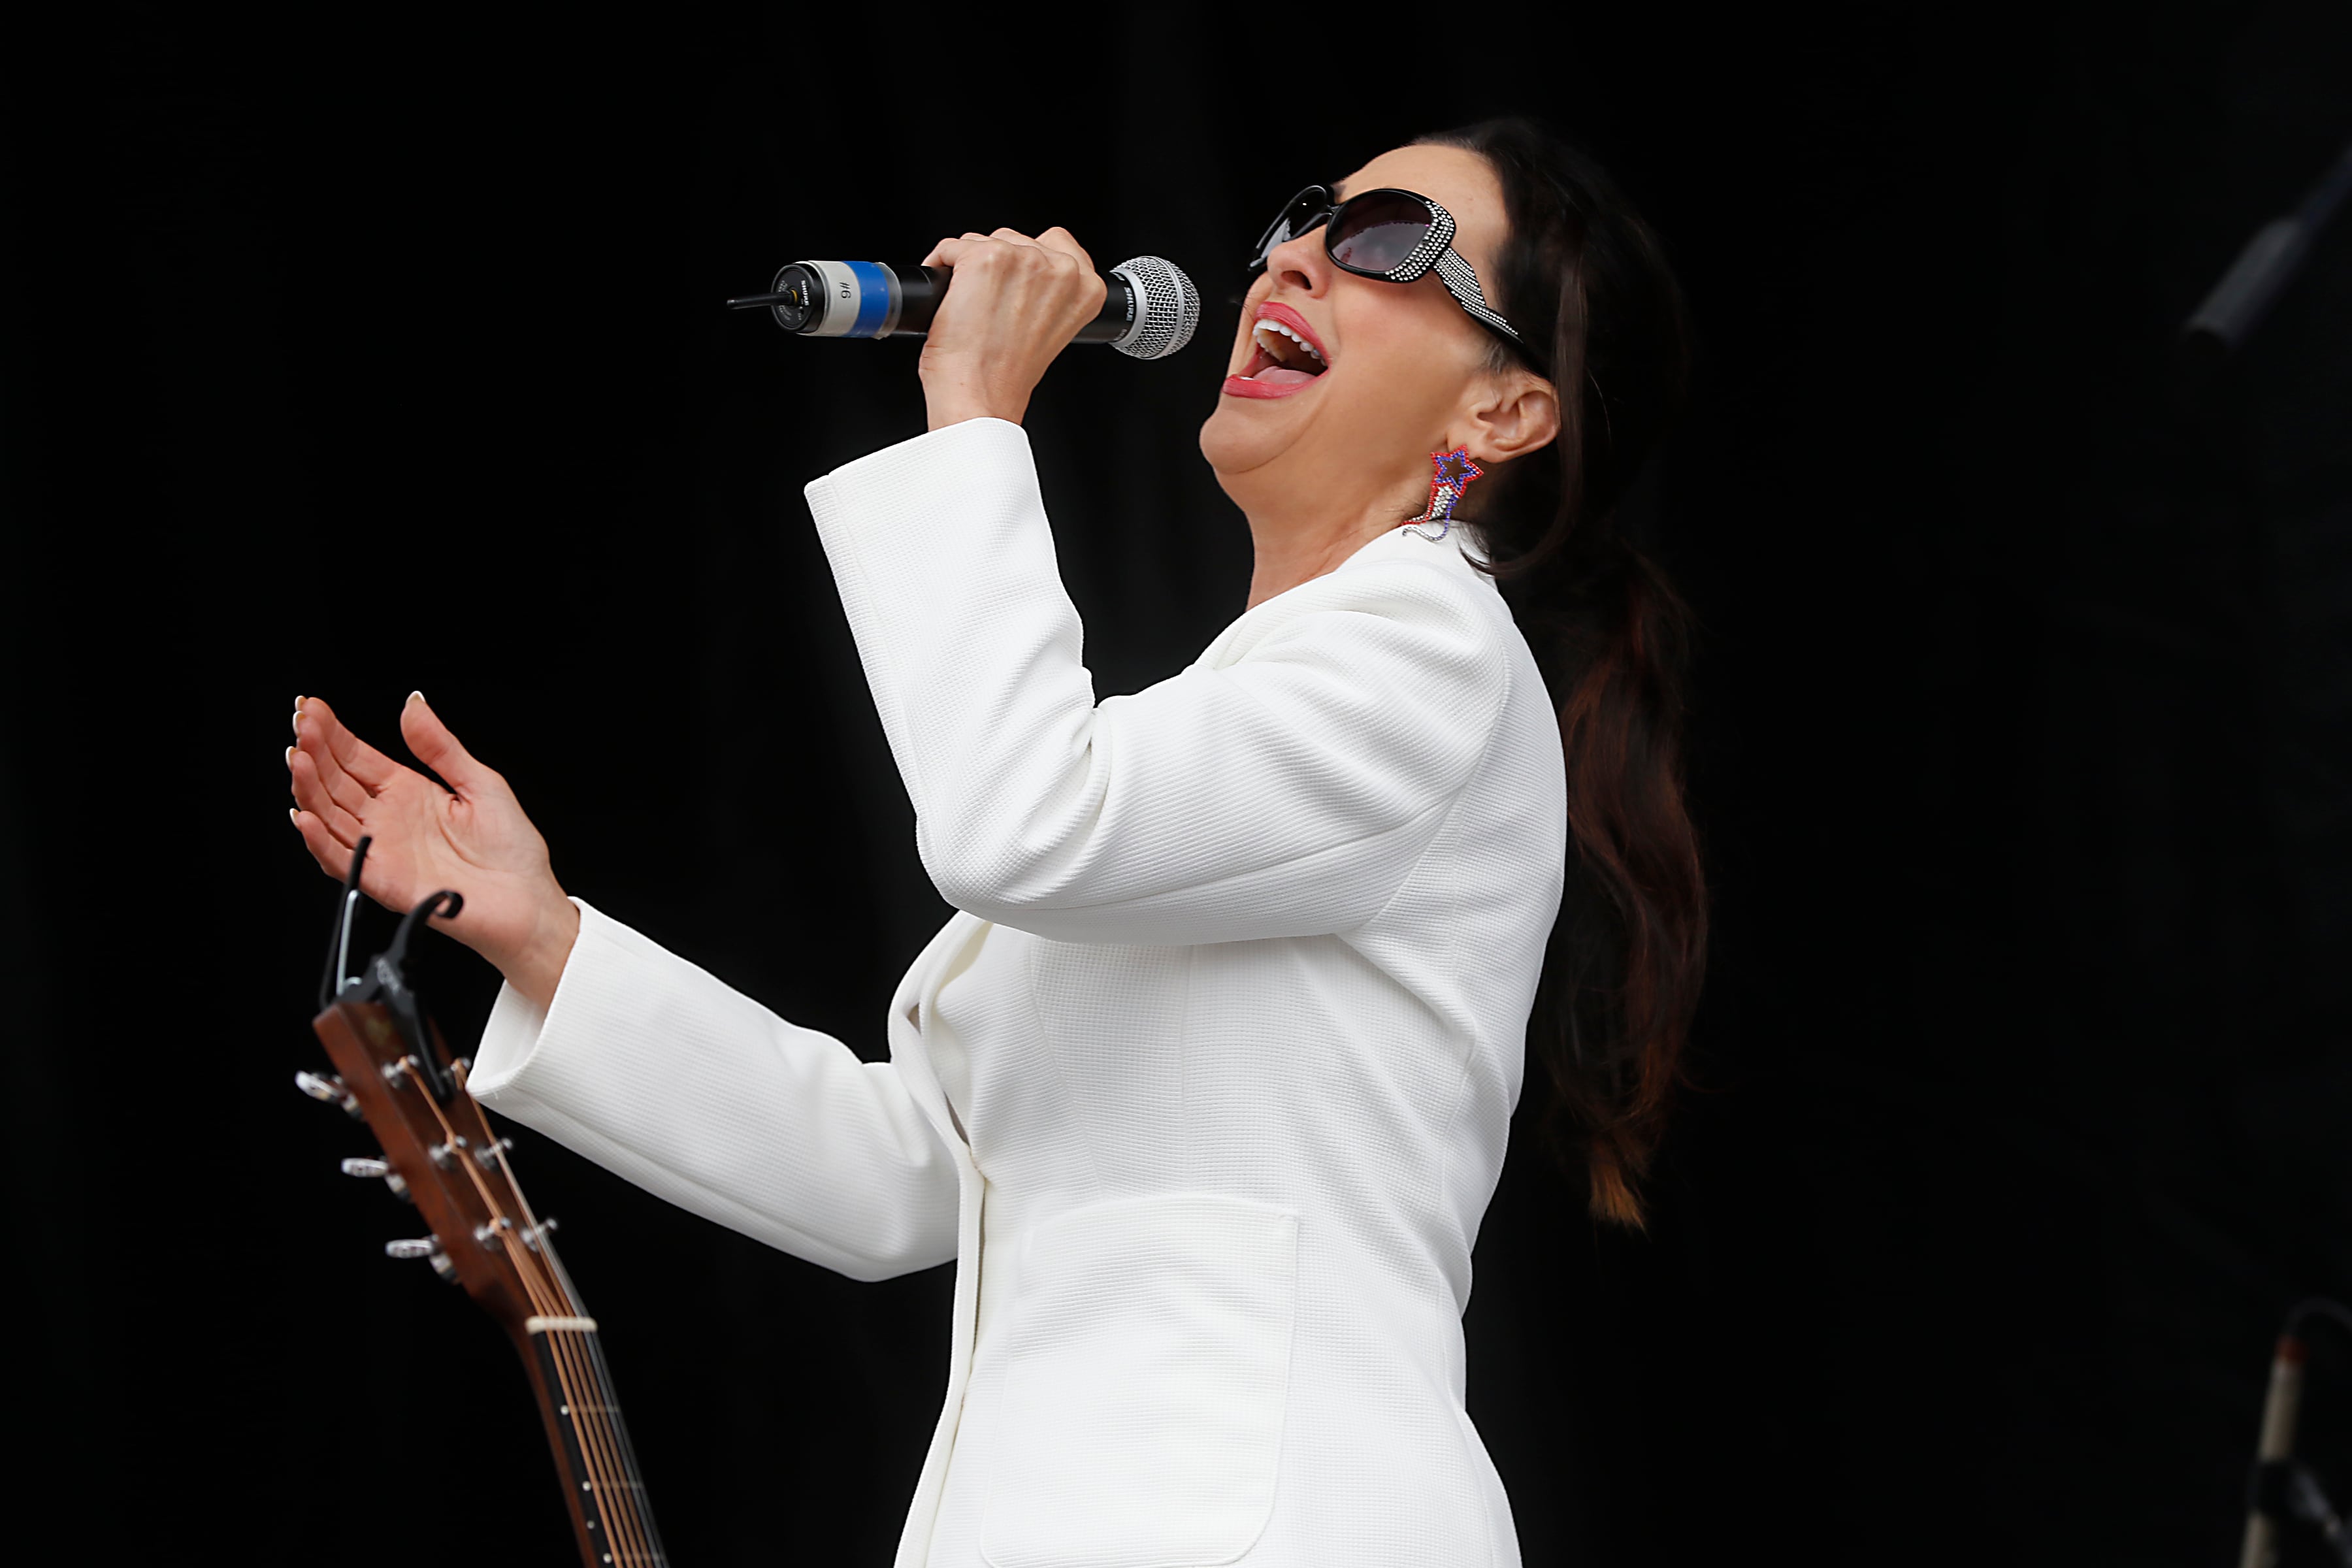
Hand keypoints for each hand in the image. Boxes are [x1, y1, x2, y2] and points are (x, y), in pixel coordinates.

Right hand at [287, 692, 578, 1008]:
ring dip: (309, 789)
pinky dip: (320, 841)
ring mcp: (382, 850)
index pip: (357, 757)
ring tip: (298, 759)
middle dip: (314, 753)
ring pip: (330, 816)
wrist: (528, 902)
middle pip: (336, 783)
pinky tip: (307, 818)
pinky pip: (343, 861)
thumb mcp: (480, 783)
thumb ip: (440, 747)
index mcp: (408, 792)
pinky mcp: (384, 882)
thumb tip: (414, 704)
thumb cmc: (511, 850)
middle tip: (301, 725)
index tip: (311, 707)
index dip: (332, 733)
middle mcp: (387, 820)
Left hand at [916, 226, 1106, 429]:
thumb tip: (1023, 276)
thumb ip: (1051, 295)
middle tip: (988, 307)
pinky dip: (940, 266)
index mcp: (1087, 288)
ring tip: (969, 308)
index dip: (1027, 264)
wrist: (981, 396)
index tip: (1014, 285)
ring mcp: (1023, 260)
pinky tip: (947, 299)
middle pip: (1015, 240)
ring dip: (968, 267)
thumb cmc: (1008, 375)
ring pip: (983, 242)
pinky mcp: (984, 258)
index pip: (1057, 243)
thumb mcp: (1052, 330)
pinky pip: (951, 247)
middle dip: (996, 267)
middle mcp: (1061, 269)